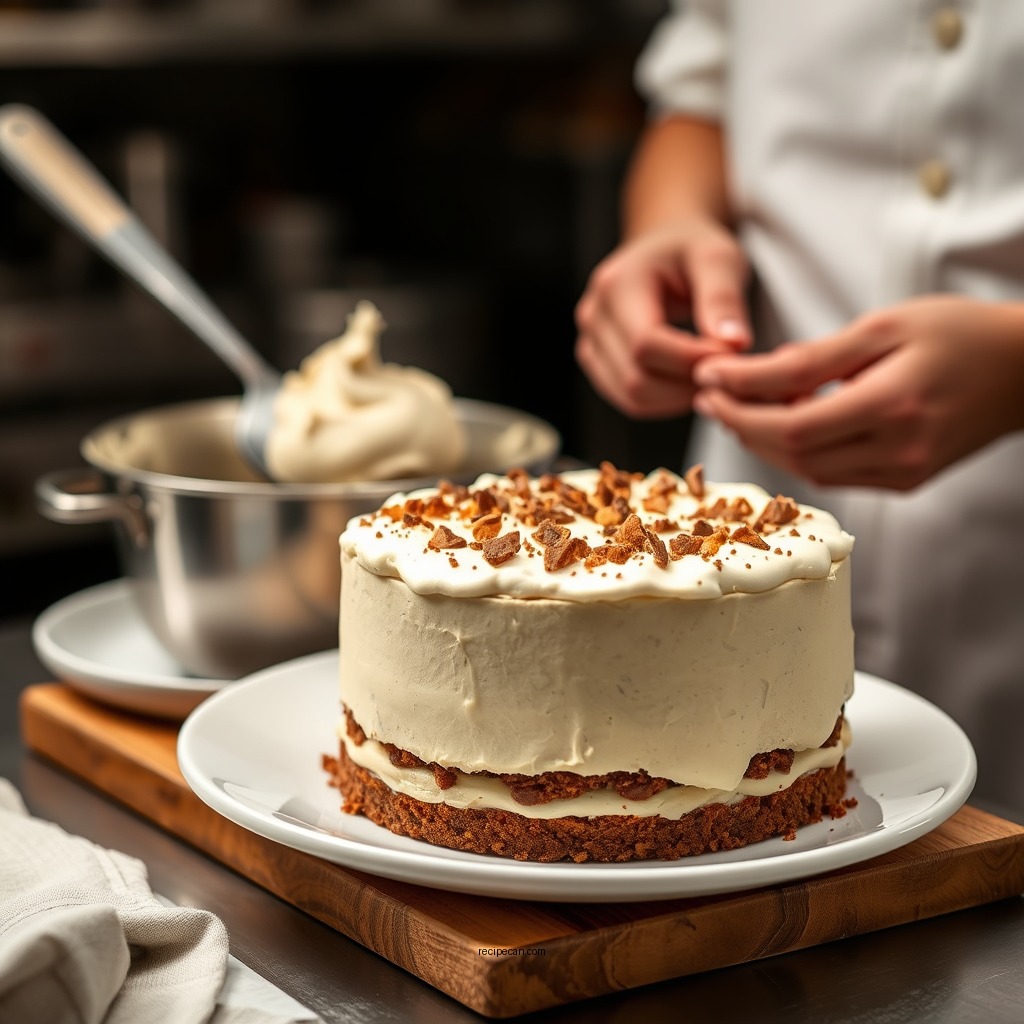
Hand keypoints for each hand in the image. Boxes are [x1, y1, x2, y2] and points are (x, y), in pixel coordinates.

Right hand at [574, 217, 751, 418]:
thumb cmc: (692, 250)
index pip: (645, 343)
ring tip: (710, 374)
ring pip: (632, 397)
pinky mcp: (598, 361)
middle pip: (636, 378)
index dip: (690, 360)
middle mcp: (594, 315)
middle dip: (687, 384)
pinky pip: (629, 400)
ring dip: (677, 398)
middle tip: (726, 370)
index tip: (732, 354)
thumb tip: (734, 343)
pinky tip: (689, 381)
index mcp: (617, 284)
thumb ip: (724, 299)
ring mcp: (591, 341)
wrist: (666, 248)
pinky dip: (665, 402)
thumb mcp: (718, 258)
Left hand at [692, 296, 1023, 489]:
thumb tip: (744, 375)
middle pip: (792, 453)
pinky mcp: (905, 482)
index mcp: (893, 406)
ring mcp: (903, 473)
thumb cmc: (957, 333)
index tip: (707, 382)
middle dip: (741, 424)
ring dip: (765, 441)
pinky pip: (834, 475)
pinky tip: (786, 423)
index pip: (790, 424)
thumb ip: (812, 358)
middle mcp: (898, 451)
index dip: (739, 407)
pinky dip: (799, 451)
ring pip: (807, 470)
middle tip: (712, 395)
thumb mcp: (882, 327)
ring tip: (741, 405)